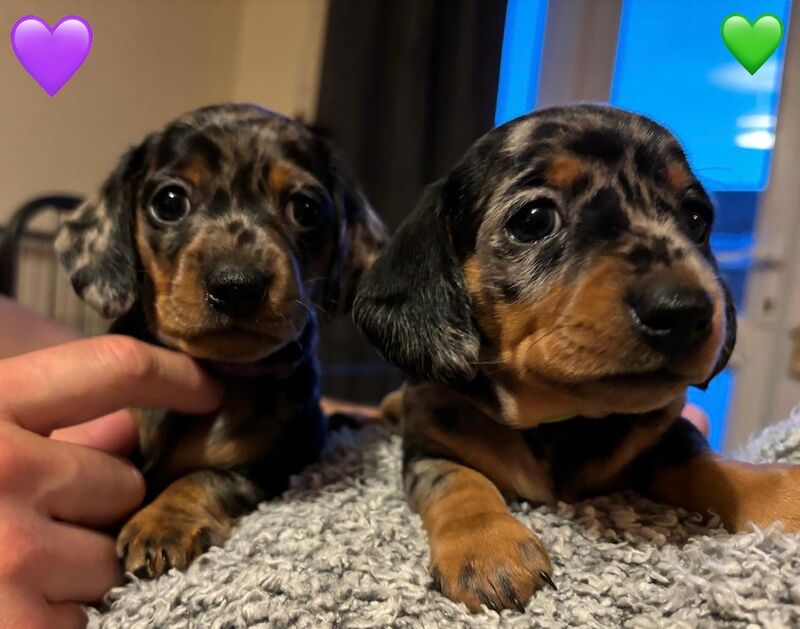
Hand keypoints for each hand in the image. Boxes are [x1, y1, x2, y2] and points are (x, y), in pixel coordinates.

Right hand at [0, 336, 221, 628]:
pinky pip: (88, 618)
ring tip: (9, 571)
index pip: (113, 366)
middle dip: (94, 504)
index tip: (211, 389)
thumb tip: (128, 427)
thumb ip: (44, 422)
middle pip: (123, 479)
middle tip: (30, 518)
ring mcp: (6, 552)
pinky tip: (14, 605)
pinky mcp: (11, 625)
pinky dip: (61, 619)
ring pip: (113, 555)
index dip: (176, 374)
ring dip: (80, 567)